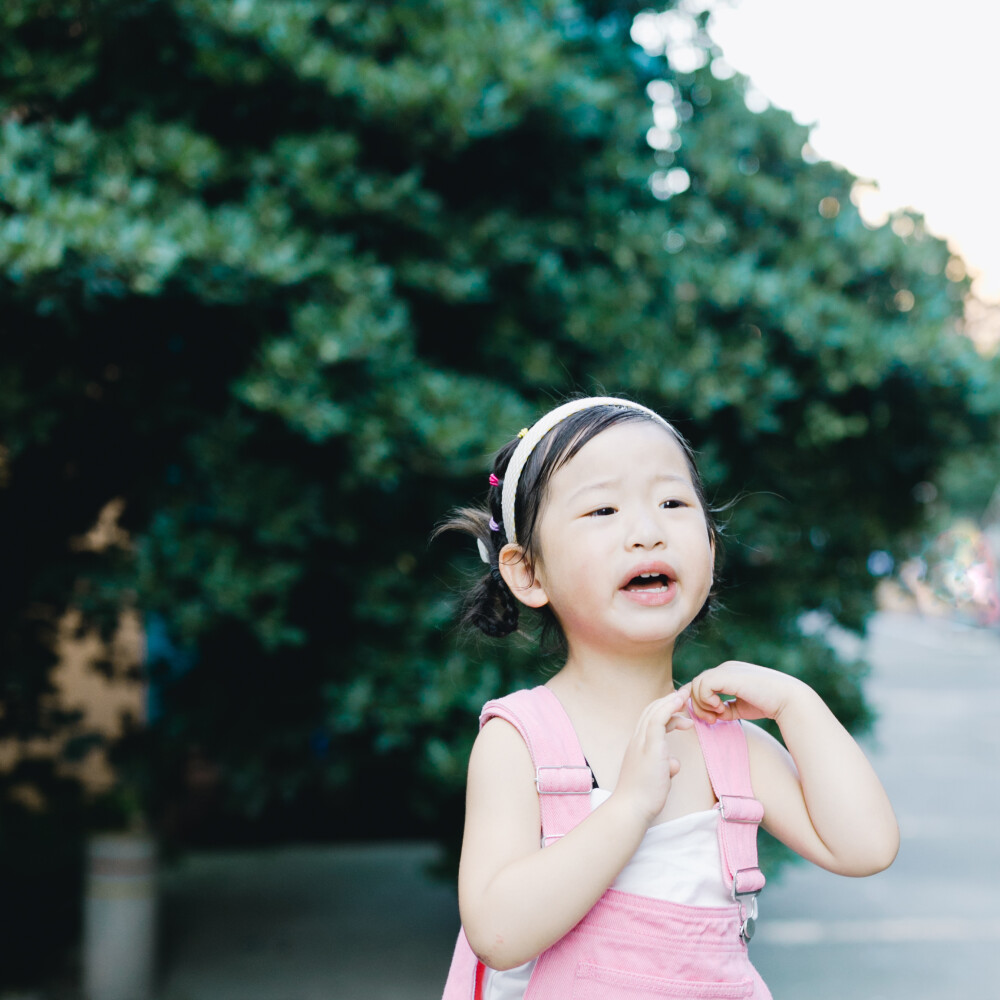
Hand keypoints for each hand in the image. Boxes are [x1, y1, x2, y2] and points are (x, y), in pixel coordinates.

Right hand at [612, 685, 693, 825]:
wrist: (631, 808)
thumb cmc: (642, 797)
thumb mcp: (657, 777)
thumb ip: (665, 766)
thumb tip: (673, 763)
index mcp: (637, 746)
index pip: (649, 721)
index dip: (663, 710)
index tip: (677, 706)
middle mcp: (637, 740)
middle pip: (650, 711)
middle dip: (667, 700)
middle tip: (683, 694)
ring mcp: (642, 743)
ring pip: (654, 712)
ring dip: (670, 701)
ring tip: (685, 696)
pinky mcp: (651, 747)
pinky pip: (658, 720)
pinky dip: (668, 708)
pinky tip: (678, 702)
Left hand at [689, 661, 803, 724]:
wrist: (788, 699)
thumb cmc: (768, 704)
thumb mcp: (741, 707)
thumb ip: (726, 709)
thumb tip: (713, 715)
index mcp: (728, 674)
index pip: (701, 685)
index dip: (700, 703)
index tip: (713, 719)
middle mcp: (725, 669)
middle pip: (695, 685)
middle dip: (698, 706)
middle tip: (713, 720)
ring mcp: (725, 670)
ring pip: (696, 684)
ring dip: (702, 704)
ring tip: (719, 714)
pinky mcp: (726, 675)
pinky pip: (703, 685)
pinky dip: (707, 700)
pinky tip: (721, 708)